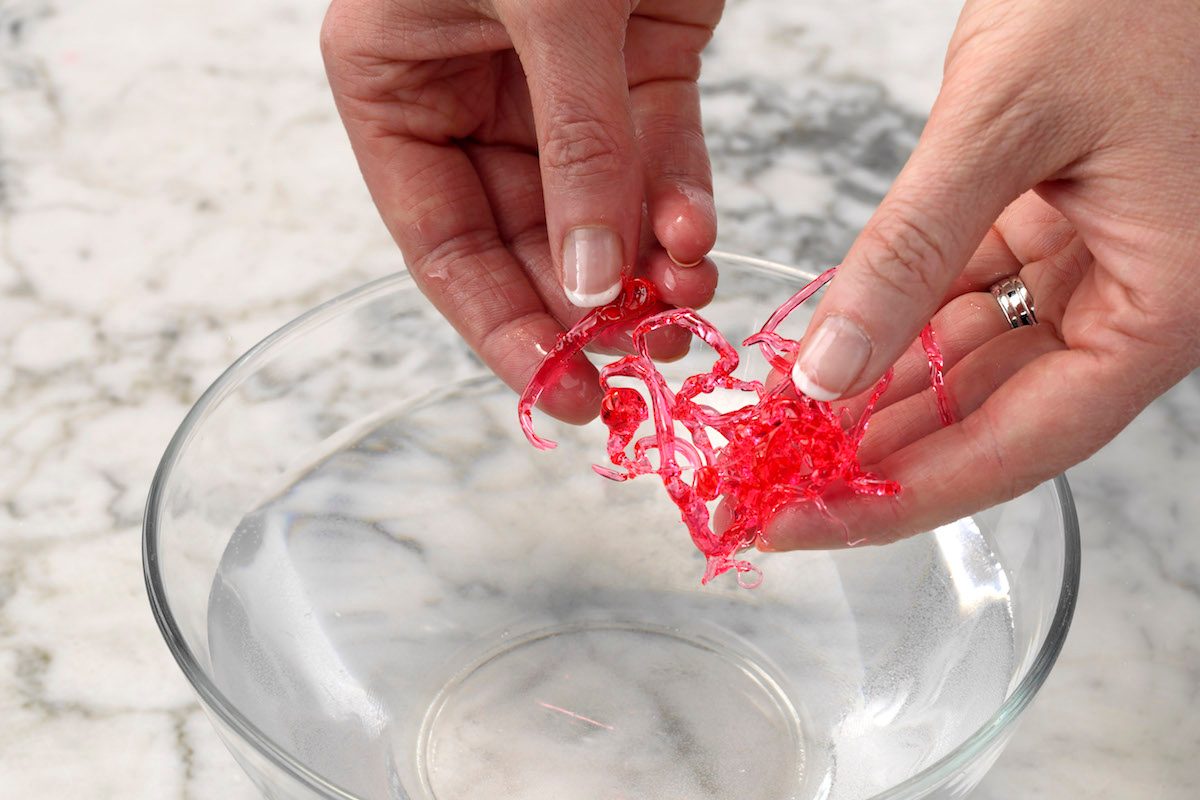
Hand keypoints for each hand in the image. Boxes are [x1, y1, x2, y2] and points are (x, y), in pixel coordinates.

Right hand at [321, 0, 722, 422]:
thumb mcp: (548, 10)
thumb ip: (577, 147)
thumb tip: (591, 280)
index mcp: (398, 86)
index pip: (443, 244)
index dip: (502, 327)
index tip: (560, 390)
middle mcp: (473, 98)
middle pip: (528, 244)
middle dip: (589, 306)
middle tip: (640, 358)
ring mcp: (562, 89)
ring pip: (604, 213)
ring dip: (647, 270)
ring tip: (684, 307)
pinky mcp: (643, 67)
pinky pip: (663, 157)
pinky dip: (683, 206)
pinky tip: (695, 237)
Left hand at [767, 0, 1199, 548]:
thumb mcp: (1009, 121)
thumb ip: (911, 252)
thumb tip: (829, 372)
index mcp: (1160, 307)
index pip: (1013, 447)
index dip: (896, 498)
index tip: (801, 525)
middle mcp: (1131, 302)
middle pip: (985, 418)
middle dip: (872, 456)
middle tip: (767, 486)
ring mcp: (1094, 263)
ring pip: (967, 362)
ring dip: (871, 393)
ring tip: (775, 429)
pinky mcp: (1052, 218)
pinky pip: (962, 292)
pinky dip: (892, 320)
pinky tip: (821, 349)